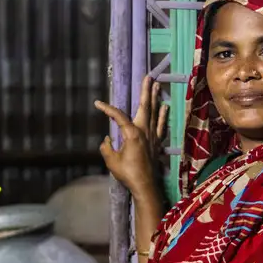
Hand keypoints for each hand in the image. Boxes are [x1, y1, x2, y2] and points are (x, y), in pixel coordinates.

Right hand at [95, 76, 169, 199]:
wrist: (145, 186)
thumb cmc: (127, 174)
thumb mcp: (111, 160)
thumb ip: (107, 147)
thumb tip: (107, 140)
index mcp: (132, 133)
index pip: (118, 116)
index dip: (107, 109)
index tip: (98, 104)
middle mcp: (144, 131)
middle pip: (145, 106)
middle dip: (146, 90)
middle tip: (149, 76)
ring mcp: (153, 136)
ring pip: (154, 112)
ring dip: (156, 98)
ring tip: (158, 85)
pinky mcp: (157, 143)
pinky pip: (161, 125)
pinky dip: (162, 115)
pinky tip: (164, 107)